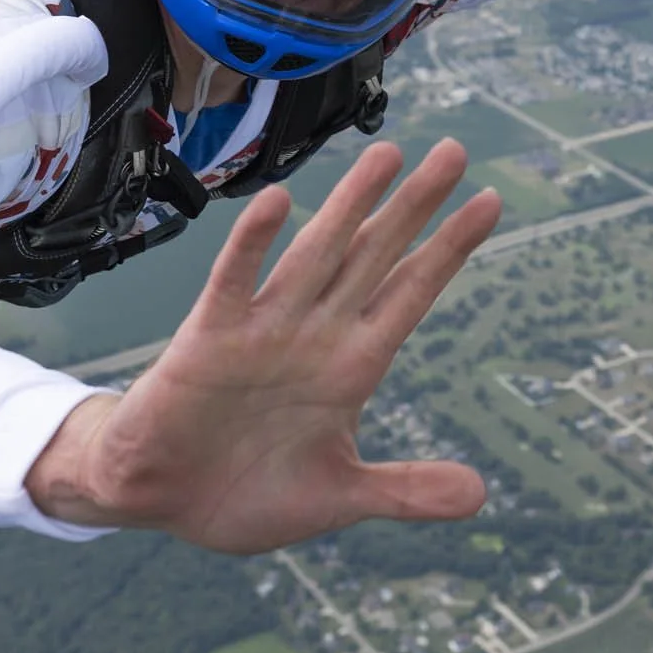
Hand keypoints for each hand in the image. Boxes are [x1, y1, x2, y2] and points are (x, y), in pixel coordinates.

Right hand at [26, 141, 500, 553]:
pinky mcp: (210, 340)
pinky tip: (277, 202)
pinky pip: (235, 282)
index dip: (448, 250)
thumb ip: (405, 491)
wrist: (162, 501)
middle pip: (374, 258)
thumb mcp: (339, 497)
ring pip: (316, 255)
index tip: (490, 202)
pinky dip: (254, 244)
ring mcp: (264, 332)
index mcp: (351, 368)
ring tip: (387, 156)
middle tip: (455, 151)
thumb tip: (480, 496)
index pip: (409, 294)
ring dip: (350, 207)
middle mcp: (314, 336)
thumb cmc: (247, 492)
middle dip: (414, 207)